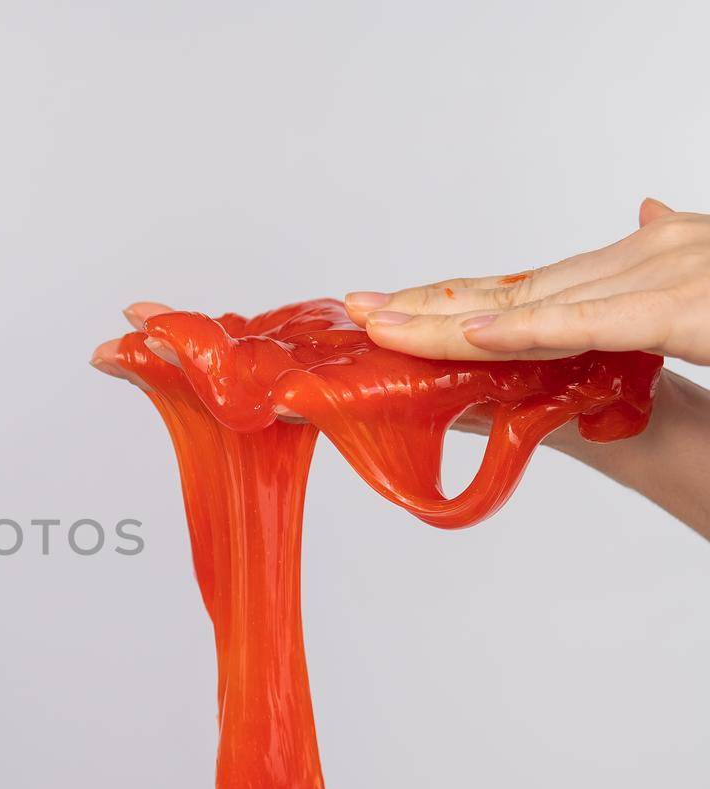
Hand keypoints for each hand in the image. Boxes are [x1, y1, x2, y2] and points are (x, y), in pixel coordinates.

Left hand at [343, 199, 709, 364]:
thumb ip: (668, 266)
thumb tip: (641, 210)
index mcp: (652, 254)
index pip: (532, 283)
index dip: (455, 298)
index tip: (388, 310)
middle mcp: (654, 253)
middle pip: (517, 290)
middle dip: (430, 308)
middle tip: (354, 315)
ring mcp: (673, 274)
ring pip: (538, 304)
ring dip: (450, 322)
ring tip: (379, 329)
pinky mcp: (691, 307)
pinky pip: (598, 323)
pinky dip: (532, 331)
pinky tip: (471, 338)